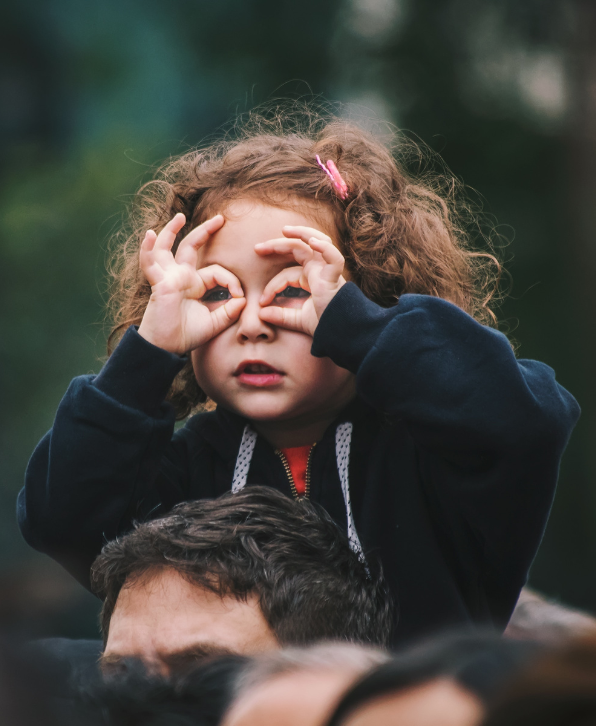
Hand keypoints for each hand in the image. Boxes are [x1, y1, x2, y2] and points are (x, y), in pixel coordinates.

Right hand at [138, 213, 244, 353]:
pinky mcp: (159, 283)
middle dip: (206, 232)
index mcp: (195, 285)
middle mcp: (181, 277)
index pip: (217, 271)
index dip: (231, 281)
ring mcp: (168, 278)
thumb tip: (243, 300)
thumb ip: (229, 312)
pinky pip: (150, 263)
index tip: (240, 296)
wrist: (166, 348)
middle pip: (191, 247)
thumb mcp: (215, 323)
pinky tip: (149, 235)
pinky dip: (148, 249)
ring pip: (167, 248)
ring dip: (171, 231)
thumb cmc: (186, 335)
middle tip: (221, 218)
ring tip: (179, 216)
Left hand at [255, 225, 345, 336]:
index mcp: (311, 278)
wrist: (341, 333)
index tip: (261, 301)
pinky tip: (312, 241)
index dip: (272, 286)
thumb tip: (261, 314)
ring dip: (301, 233)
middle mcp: (319, 270)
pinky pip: (333, 257)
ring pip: (317, 242)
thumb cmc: (325, 325)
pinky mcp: (335, 277)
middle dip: (277, 245)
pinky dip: (325, 248)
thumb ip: (281, 316)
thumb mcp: (298, 320)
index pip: (287, 274)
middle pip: (298, 249)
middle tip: (257, 249)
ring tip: (285, 230)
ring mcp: (328, 271)